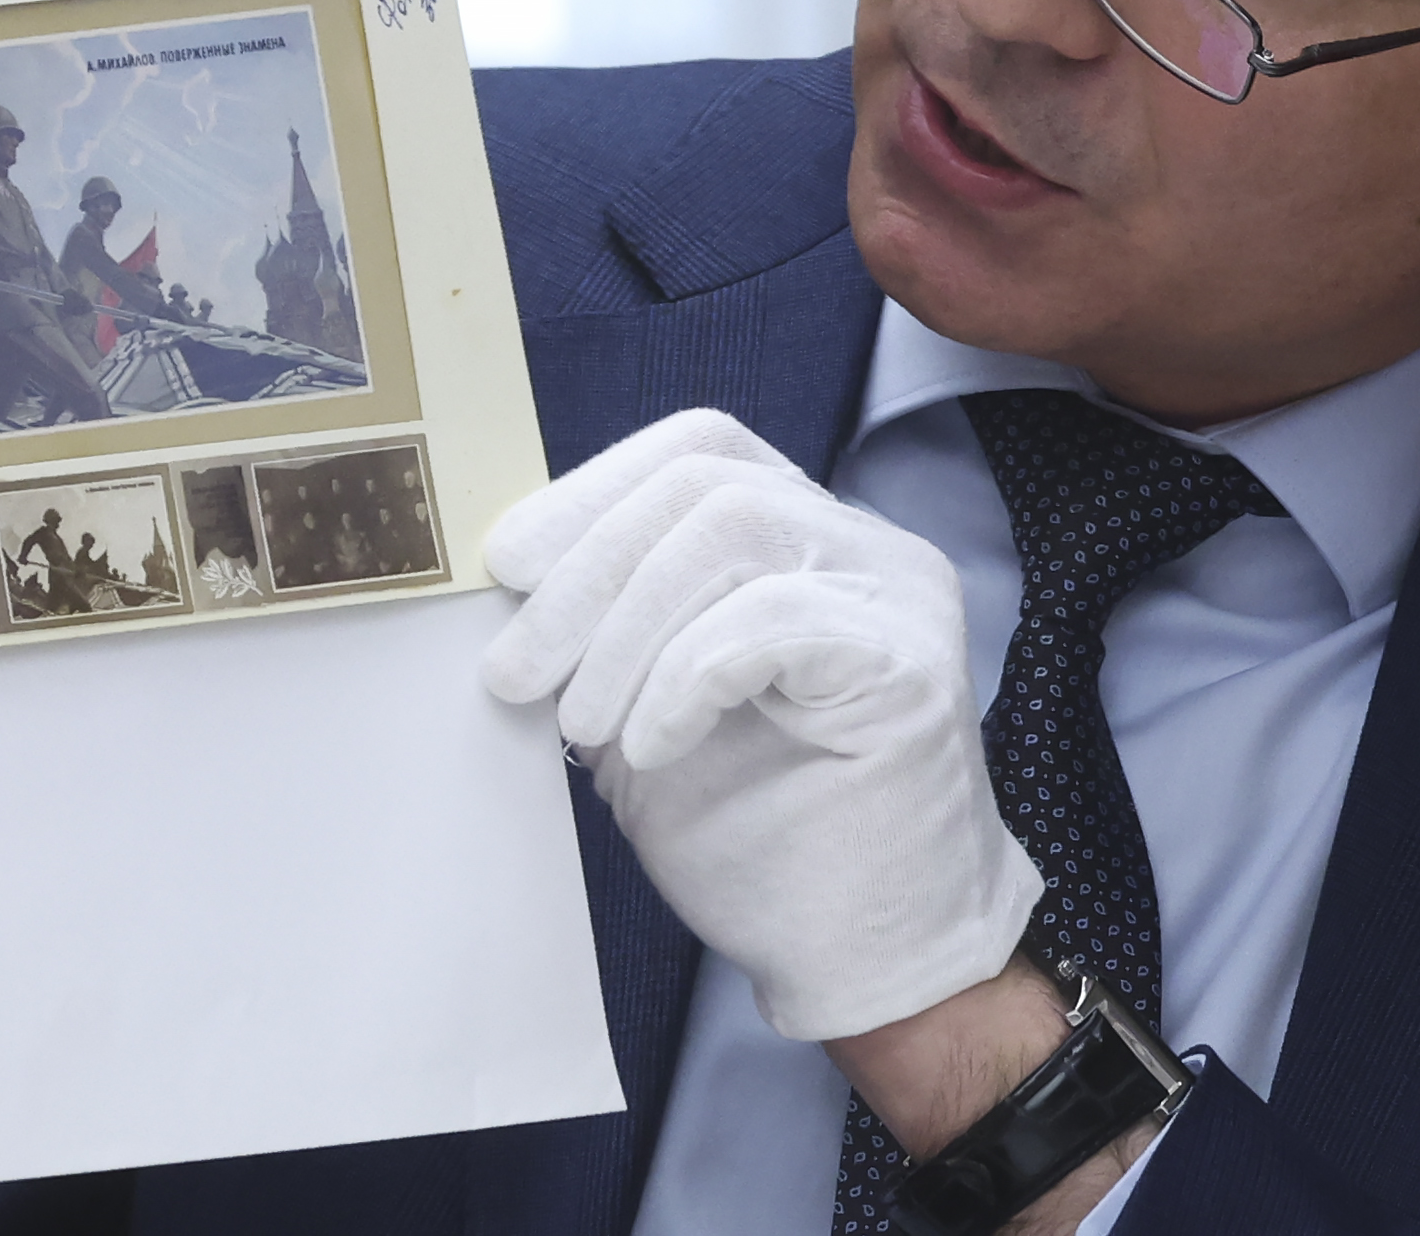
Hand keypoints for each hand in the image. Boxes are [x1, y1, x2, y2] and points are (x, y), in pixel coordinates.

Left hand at [481, 409, 1041, 1041]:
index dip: (592, 492)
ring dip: (626, 627)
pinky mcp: (912, 664)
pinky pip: (772, 619)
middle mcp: (867, 550)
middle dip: (587, 568)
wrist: (867, 965)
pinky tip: (652, 747)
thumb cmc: (764, 846)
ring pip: (732, 529)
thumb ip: (606, 639)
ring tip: (582, 723)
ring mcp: (900, 596)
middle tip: (515, 666)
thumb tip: (508, 588)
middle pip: (705, 481)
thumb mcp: (647, 718)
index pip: (698, 453)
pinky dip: (685, 678)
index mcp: (810, 544)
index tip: (507, 566)